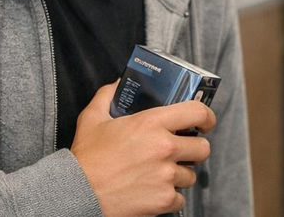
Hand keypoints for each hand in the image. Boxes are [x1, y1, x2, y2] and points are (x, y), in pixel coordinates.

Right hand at [71, 81, 216, 215]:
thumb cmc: (86, 158)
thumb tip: (118, 83)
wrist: (77, 194)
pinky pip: (180, 199)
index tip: (205, 122)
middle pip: (203, 148)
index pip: (197, 112)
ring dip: (179, 175)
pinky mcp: (164, 200)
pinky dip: (169, 197)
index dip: (207, 117)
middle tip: (182, 151)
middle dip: (195, 149)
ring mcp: (166, 176)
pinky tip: (153, 191)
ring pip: (191, 175)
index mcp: (152, 123)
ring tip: (160, 174)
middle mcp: (165, 148)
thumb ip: (107, 95)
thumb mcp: (92, 118)